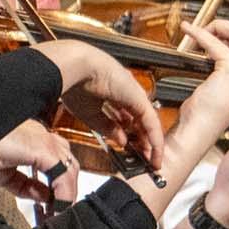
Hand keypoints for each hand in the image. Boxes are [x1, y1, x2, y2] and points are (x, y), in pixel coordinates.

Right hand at [0, 119, 77, 207]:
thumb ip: (26, 186)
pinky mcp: (44, 148)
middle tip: (60, 207)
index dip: (58, 182)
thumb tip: (46, 198)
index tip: (53, 201)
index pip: (56, 160)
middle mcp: (41, 136)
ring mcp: (44, 140)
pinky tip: (59, 205)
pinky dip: (64, 192)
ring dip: (67, 192)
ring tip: (60, 210)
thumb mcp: (3, 175)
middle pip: (67, 163)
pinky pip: (62, 173)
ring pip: (69, 168)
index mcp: (31, 138)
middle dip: (66, 187)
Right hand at [34, 40, 164, 171]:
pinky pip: (151, 123)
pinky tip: (154, 153)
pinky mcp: (140, 100)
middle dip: (142, 141)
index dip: (128, 134)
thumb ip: (107, 128)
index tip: (128, 148)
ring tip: (152, 160)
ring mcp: (135, 96)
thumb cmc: (74, 84)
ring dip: (151, 144)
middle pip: (140, 122)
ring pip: (148, 124)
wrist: (74, 68)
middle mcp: (127, 95)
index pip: (126, 118)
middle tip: (145, 158)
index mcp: (112, 94)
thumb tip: (121, 142)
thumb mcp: (90, 114)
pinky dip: (154, 140)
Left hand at [173, 20, 228, 141]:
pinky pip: (216, 42)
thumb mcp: (223, 94)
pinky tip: (190, 31)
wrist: (199, 129)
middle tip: (214, 32)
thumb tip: (217, 55)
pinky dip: (200, 33)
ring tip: (202, 30)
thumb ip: (227, 77)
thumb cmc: (205, 117)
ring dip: (219, 26)